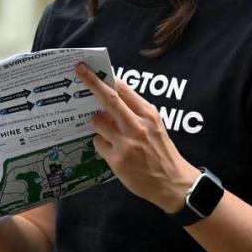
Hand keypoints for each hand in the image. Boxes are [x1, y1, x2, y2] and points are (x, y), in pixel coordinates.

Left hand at [74, 63, 198, 212]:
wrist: (172, 183)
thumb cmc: (162, 151)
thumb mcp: (155, 125)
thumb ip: (136, 111)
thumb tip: (113, 94)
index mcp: (148, 115)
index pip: (124, 90)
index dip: (106, 78)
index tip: (91, 68)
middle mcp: (137, 126)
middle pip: (109, 99)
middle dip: (92, 82)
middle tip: (79, 70)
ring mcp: (126, 143)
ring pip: (97, 122)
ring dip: (96, 122)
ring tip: (106, 129)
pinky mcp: (116, 160)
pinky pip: (98, 143)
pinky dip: (101, 142)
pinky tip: (111, 149)